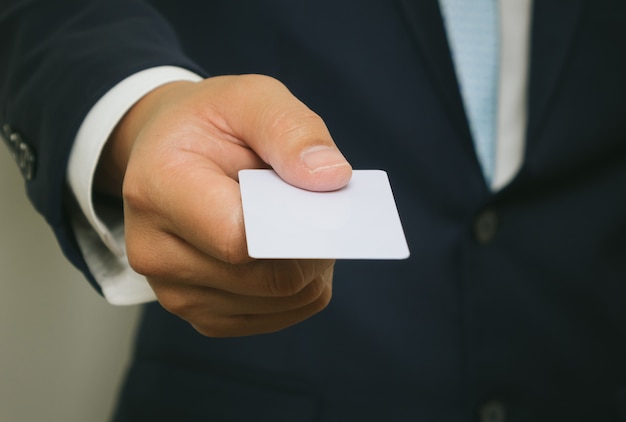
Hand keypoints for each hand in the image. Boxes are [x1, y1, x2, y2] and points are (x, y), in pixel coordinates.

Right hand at [95, 75, 351, 336]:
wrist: (169, 154)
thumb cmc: (211, 125)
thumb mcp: (250, 98)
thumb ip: (291, 130)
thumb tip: (331, 179)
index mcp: (156, 187)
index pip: (238, 237)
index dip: (295, 227)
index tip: (326, 205)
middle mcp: (153, 250)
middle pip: (265, 279)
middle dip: (311, 248)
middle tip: (320, 210)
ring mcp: (173, 291)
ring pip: (278, 302)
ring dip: (309, 269)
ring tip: (298, 225)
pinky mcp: (199, 314)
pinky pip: (273, 318)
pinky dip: (297, 290)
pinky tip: (287, 253)